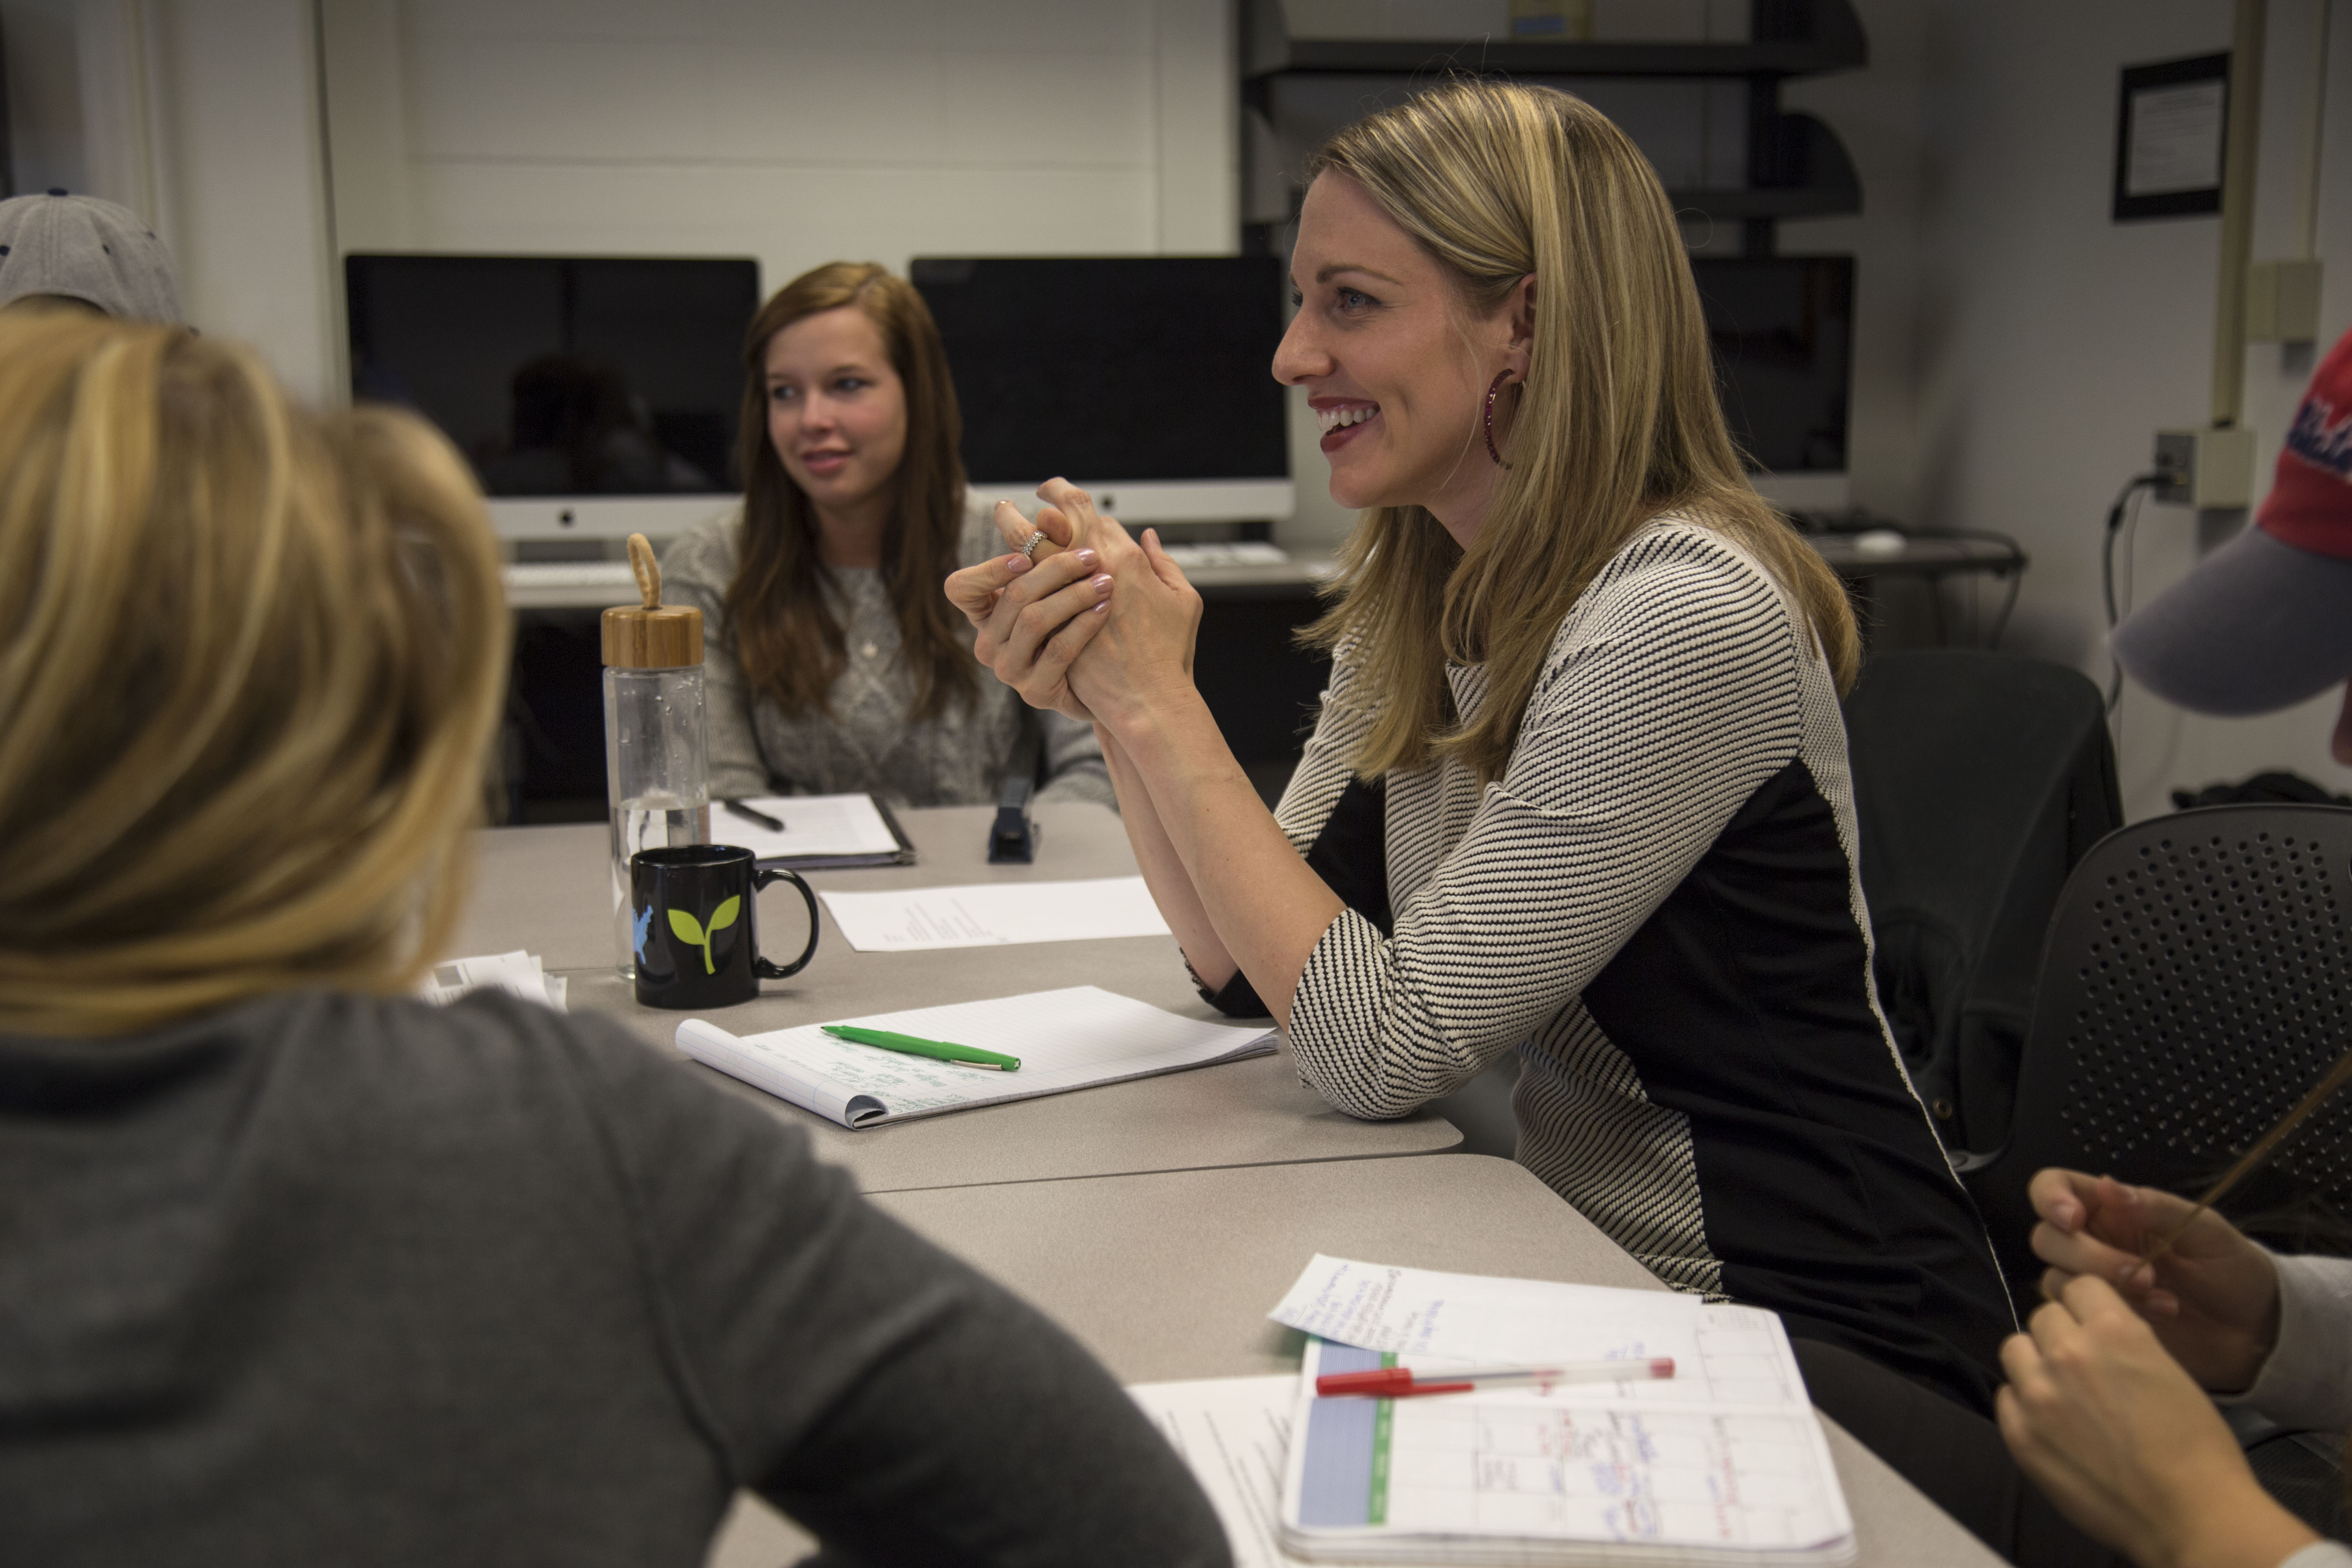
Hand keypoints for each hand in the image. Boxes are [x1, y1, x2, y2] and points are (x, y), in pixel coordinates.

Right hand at [943, 497, 1113, 720]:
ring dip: (1074, 594)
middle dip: (1055, 569)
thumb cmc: (1075, 626)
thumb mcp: (1060, 588)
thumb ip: (1051, 551)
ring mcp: (1009, 670)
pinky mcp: (1035, 692)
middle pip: (1013, 596)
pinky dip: (1083, 624)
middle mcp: (988, 644)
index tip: (1025, 555)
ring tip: (1105, 580)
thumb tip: (1051, 512)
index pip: (960, 588)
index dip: (989, 570)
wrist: (1101, 683)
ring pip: (1034, 621)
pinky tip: (1104, 608)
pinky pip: (1058, 650)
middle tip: (1090, 555)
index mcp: (985, 614)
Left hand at [1031, 481, 1202, 730]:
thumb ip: (1165, 565)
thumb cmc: (1170, 651)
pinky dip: (1014, 572)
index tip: (1053, 496)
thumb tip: (1147, 535)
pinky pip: (1025, 590)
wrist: (1149, 698)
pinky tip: (1007, 566)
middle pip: (1053, 522)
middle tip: (1010, 505)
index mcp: (1126, 558)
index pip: (1088, 513)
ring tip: (1002, 521)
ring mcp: (1066, 599)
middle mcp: (1094, 570)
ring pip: (1030, 552)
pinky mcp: (1049, 625)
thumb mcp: (1183, 602)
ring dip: (1013, 533)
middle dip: (1029, 509)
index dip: (1067, 501)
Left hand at [1997, 1274, 2316, 1567]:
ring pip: (2016, 1350)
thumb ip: (2124, 1343)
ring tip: (2062, 1393)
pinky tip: (2051, 1425)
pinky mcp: (2020, 1434)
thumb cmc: (2197, 1448)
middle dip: (2062, 1335)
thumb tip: (2096, 1332)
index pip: (2077, 1286)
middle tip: (2083, 1367)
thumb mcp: (2169, 1371)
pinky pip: (2005, 1396)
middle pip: (2043, 1317)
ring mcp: (2038, 1394)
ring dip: (2036, 1364)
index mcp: (2114, 1330)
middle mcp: (2068, 1353)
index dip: (2087, 1305)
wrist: (2192, 1514)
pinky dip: (2023, 1405)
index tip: (2093, 1324)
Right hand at [2028, 1168, 2279, 1391]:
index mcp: (2112, 1209)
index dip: (2050, 1198)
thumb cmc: (2234, 1270)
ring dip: (2104, 1288)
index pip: (2053, 1187)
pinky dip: (2112, 1316)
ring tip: (2161, 1299)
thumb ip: (2154, 1207)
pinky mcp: (2098, 1322)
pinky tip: (2157, 1318)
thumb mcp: (2205, 1229)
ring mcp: (2093, 1284)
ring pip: (2055, 1278)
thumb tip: (2105, 1185)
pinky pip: (2075, 1317)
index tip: (2072, 1219)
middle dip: (2088, 1256)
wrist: (2257, 1330)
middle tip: (2143, 1273)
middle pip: (2047, 1238)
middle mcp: (2093, 1242)